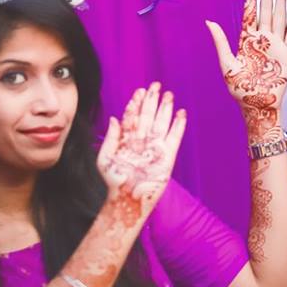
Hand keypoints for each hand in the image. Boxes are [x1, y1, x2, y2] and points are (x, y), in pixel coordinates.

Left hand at [97, 83, 185, 226]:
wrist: (126, 201)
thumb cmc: (113, 181)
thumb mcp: (104, 159)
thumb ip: (110, 139)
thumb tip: (114, 118)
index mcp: (127, 139)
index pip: (133, 116)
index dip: (136, 104)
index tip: (140, 91)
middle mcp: (142, 141)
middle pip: (149, 116)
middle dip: (152, 101)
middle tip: (156, 85)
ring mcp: (155, 148)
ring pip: (162, 124)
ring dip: (166, 109)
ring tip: (169, 95)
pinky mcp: (167, 158)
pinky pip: (175, 138)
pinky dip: (179, 126)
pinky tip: (181, 113)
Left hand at [206, 0, 286, 138]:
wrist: (259, 106)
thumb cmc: (240, 90)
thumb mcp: (227, 64)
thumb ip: (220, 42)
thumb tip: (208, 21)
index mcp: (247, 39)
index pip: (250, 10)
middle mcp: (262, 38)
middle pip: (266, 7)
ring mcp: (276, 44)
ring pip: (279, 14)